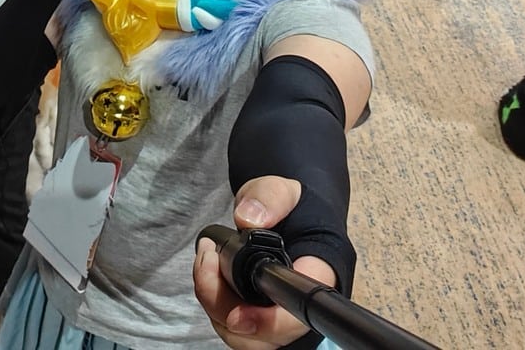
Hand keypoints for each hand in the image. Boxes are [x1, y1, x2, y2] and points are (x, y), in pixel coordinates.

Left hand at [193, 177, 337, 349]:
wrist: (288, 216)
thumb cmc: (292, 206)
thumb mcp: (283, 189)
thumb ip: (269, 197)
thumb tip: (248, 219)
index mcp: (318, 273)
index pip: (302, 311)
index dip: (271, 322)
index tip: (238, 315)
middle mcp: (301, 305)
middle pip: (267, 336)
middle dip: (225, 309)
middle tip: (206, 263)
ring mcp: (279, 318)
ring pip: (246, 339)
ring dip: (214, 306)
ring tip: (205, 261)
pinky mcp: (259, 321)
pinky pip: (235, 332)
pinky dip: (214, 308)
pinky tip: (208, 275)